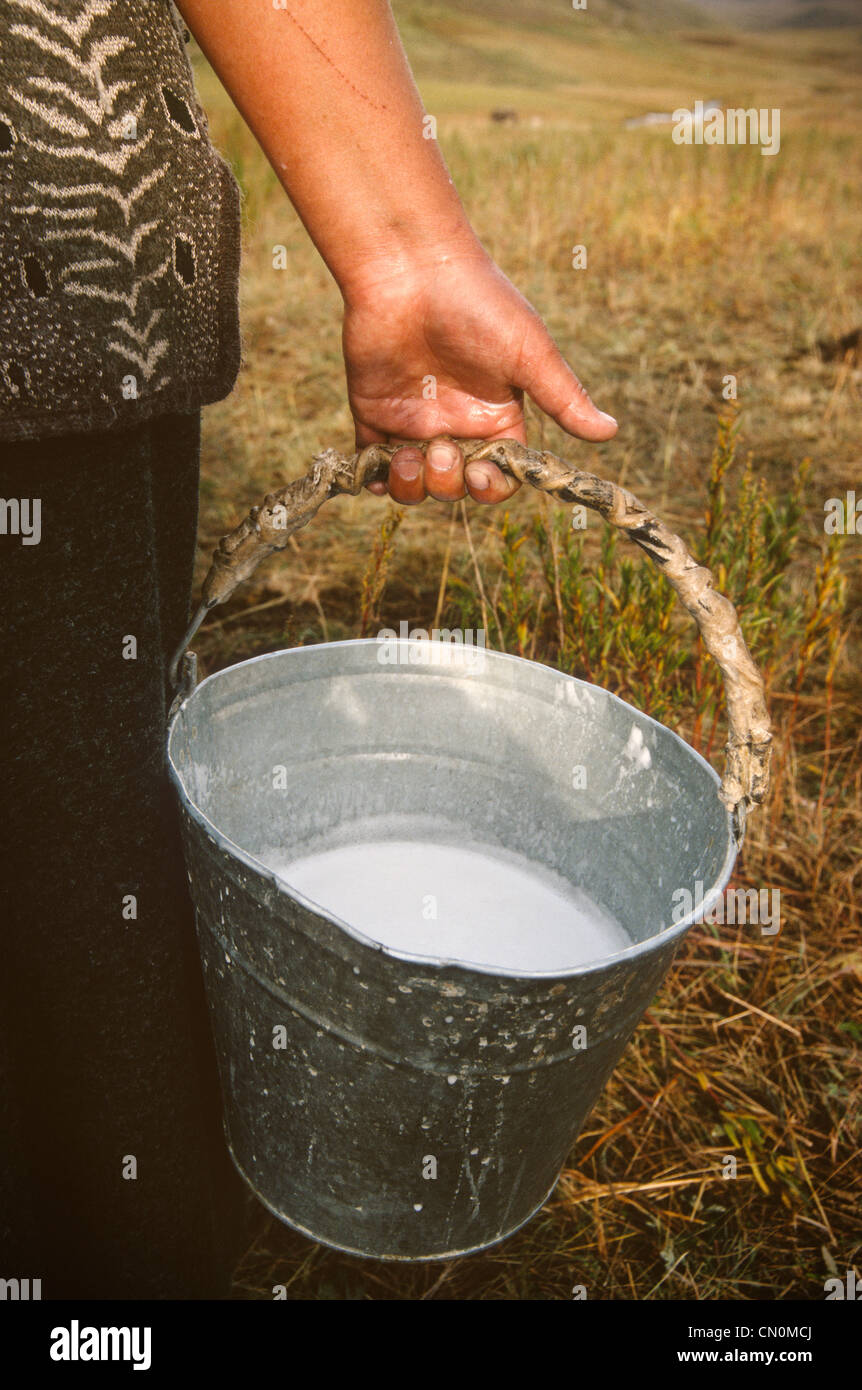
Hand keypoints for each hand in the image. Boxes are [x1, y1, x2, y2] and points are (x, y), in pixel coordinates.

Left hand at [341, 245, 616, 504]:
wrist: (411, 268)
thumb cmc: (478, 303)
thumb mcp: (530, 353)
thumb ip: (564, 398)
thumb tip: (610, 432)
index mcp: (496, 415)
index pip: (498, 475)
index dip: (490, 488)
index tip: (479, 473)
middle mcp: (456, 424)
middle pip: (454, 486)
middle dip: (448, 484)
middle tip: (441, 449)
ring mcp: (413, 420)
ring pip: (412, 484)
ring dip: (411, 487)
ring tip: (407, 457)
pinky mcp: (374, 412)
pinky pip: (369, 462)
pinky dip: (371, 477)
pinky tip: (377, 468)